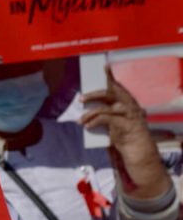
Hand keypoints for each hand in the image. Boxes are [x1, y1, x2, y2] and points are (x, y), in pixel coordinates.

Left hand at [80, 63, 171, 198]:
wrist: (139, 154)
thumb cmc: (126, 138)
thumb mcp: (115, 124)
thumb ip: (107, 115)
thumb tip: (88, 111)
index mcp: (129, 104)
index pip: (119, 87)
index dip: (111, 76)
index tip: (103, 65)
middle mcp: (131, 106)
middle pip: (111, 93)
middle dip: (94, 94)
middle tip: (81, 99)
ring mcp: (130, 115)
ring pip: (105, 107)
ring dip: (89, 113)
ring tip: (80, 121)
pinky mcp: (126, 125)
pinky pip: (106, 119)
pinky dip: (94, 121)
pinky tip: (87, 127)